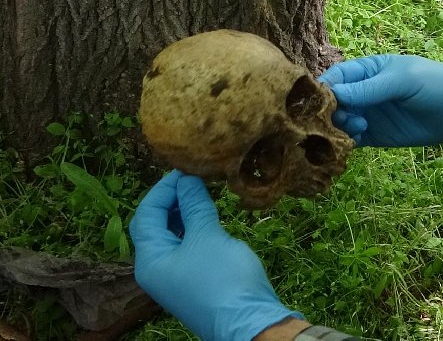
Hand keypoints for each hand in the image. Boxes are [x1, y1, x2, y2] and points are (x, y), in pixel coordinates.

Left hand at [130, 170, 301, 340]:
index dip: (163, 189)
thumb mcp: (207, 237)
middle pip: (154, 225)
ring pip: (171, 236)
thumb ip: (194, 206)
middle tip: (194, 178)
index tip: (186, 169)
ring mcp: (174, 276)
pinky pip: (185, 247)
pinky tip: (209, 216)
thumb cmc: (223, 279)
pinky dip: (193, 227)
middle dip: (171, 199)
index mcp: (150, 259)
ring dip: (183, 212)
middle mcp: (156, 268)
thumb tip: (187, 179)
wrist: (248, 322)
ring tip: (203, 192)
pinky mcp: (192, 280)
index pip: (146, 214)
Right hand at [320, 54, 442, 146]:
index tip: (319, 100)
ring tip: (360, 127)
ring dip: (340, 126)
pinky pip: (352, 139)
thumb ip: (370, 88)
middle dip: (331, 110)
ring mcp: (368, 114)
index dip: (325, 87)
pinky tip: (356, 140)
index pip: (337, 76)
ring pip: (340, 122)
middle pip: (334, 102)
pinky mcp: (375, 135)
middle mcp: (363, 92)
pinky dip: (347, 141)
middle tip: (344, 117)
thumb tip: (335, 95)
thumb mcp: (403, 81)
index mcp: (368, 70)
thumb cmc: (434, 84)